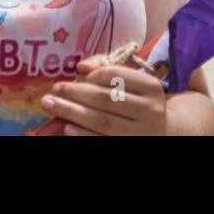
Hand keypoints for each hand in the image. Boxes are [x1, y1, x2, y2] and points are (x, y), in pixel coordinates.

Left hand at [40, 57, 166, 134]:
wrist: (162, 131)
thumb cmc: (138, 100)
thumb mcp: (132, 81)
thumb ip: (107, 68)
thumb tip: (82, 67)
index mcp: (151, 86)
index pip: (114, 75)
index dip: (89, 75)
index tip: (71, 76)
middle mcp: (150, 109)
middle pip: (104, 99)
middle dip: (74, 93)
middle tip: (53, 90)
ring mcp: (142, 132)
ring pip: (102, 120)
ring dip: (72, 112)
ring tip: (51, 105)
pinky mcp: (132, 146)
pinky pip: (102, 140)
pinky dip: (83, 134)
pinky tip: (67, 127)